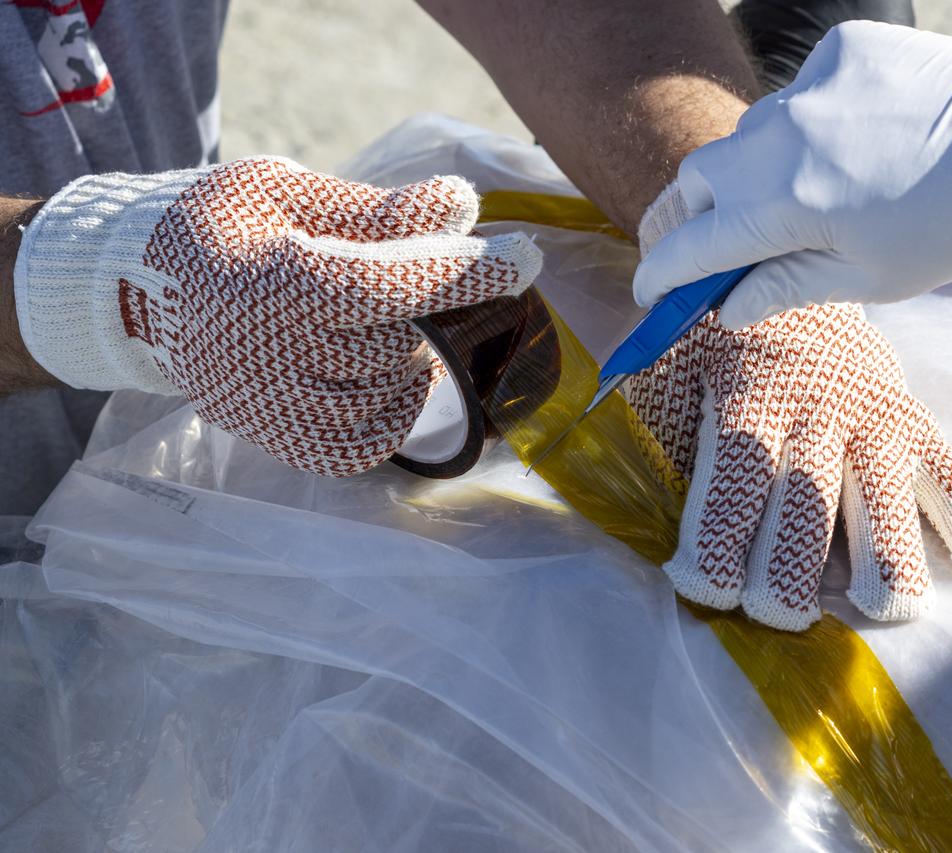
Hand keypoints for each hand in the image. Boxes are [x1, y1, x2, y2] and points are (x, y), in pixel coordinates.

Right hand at [14, 157, 540, 474]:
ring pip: (379, 397)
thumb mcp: (289, 195)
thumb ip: (376, 211)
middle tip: (419, 286)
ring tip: (392, 328)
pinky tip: (392, 382)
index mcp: (275, 280)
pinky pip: (354, 448)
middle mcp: (269, 352)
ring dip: (405, 364)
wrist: (138, 289)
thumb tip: (461, 205)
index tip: (524, 261)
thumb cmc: (224, 227)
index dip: (460, 273)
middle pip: (392, 343)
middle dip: (422, 313)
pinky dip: (388, 419)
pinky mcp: (269, 434)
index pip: (387, 283)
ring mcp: (266, 404)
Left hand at [628, 301, 951, 628]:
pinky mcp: (914, 417)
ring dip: (887, 563)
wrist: (786, 256)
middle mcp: (816, 413)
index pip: (732, 489)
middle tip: (779, 618)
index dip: (716, 549)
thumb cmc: (718, 336)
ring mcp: (875, 416)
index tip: (705, 590)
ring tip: (887, 608)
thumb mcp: (674, 366)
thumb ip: (667, 433)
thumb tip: (654, 511)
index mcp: (749, 402)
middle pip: (806, 507)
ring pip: (886, 502)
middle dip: (790, 576)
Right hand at [632, 21, 951, 328]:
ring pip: (743, 136)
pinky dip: (801, 128)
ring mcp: (807, 88)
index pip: (691, 246)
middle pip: (695, 181)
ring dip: (749, 172)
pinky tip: (849, 144)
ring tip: (800, 195)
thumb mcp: (868, 278)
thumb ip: (783, 287)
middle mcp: (781, 141)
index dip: (661, 274)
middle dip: (691, 219)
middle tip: (705, 245)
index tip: (650, 291)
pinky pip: (792, 96)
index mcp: (787, 208)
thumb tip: (723, 309)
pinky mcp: (837, 51)